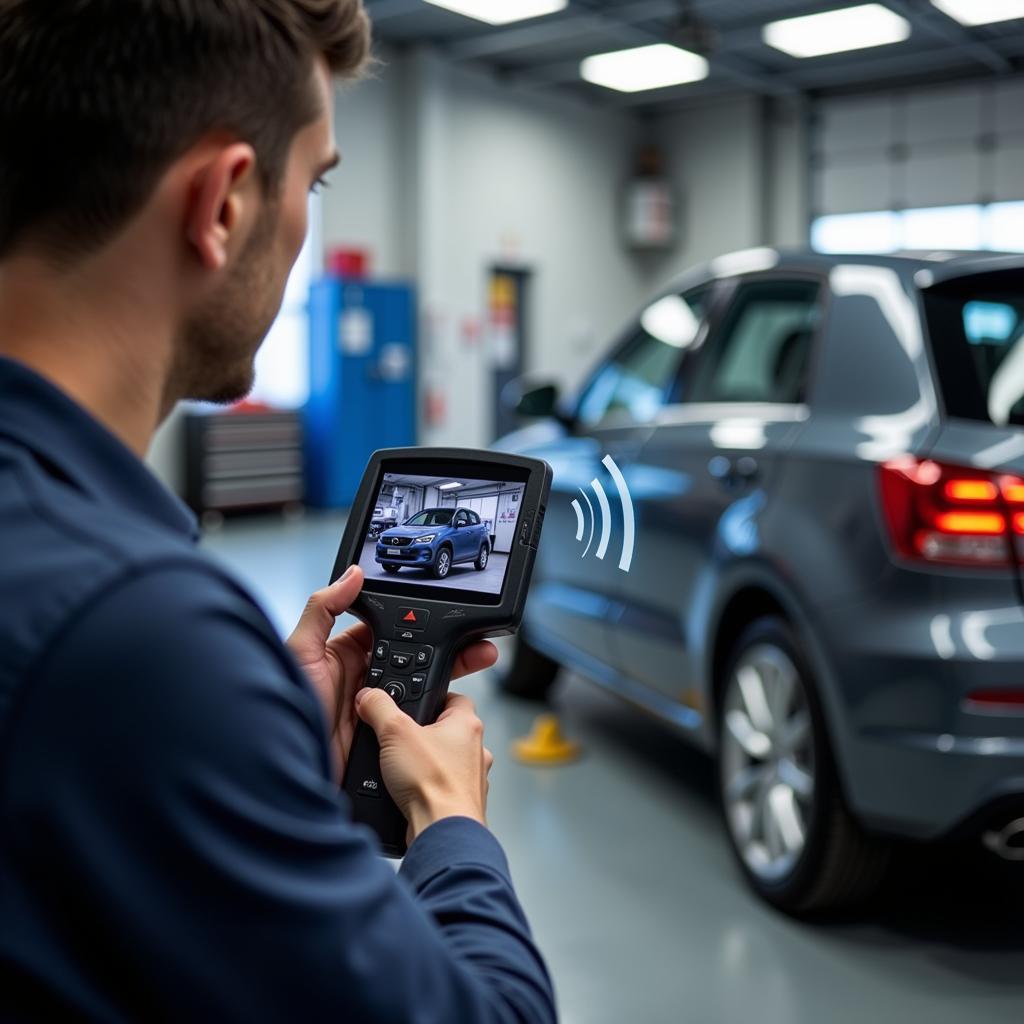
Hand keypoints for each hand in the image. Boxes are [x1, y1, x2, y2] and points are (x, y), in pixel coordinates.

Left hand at [286, 565, 497, 779]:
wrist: (288, 768)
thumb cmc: (283, 710)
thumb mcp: (299, 652)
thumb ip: (323, 609)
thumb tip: (352, 575)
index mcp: (342, 655)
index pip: (389, 631)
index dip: (418, 623)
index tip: (447, 617)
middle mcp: (360, 681)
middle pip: (412, 659)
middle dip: (445, 650)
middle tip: (475, 644)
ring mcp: (374, 711)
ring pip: (419, 689)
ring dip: (447, 680)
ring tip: (474, 665)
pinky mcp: (382, 739)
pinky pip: (415, 723)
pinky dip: (435, 715)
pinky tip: (452, 707)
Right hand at [355, 688, 494, 842]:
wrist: (442, 831)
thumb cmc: (432, 783)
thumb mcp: (394, 733)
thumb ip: (379, 708)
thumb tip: (369, 697)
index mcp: (468, 724)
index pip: (454, 697)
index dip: (432, 697)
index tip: (415, 701)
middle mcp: (476, 750)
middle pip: (448, 730)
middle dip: (424, 733)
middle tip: (402, 736)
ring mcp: (471, 778)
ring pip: (446, 761)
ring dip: (426, 763)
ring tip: (402, 767)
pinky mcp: (462, 801)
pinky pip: (443, 786)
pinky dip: (427, 787)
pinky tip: (409, 791)